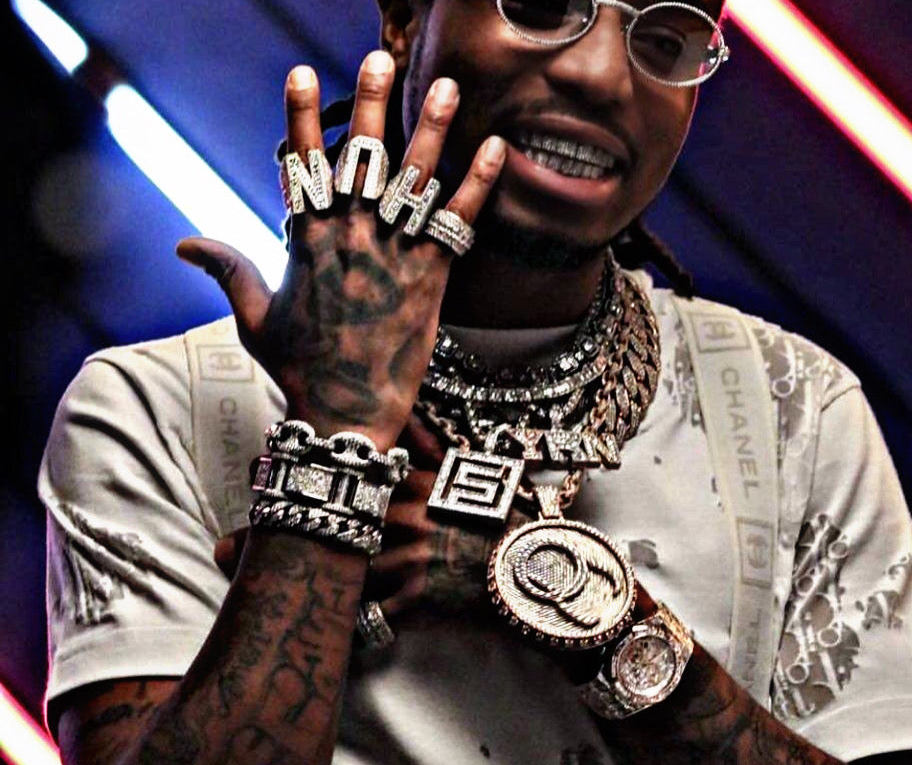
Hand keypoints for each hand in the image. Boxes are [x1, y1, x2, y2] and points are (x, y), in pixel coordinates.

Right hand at [178, 52, 505, 448]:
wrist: (347, 413)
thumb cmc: (299, 367)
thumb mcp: (254, 316)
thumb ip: (227, 268)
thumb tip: (183, 242)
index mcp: (304, 240)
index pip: (301, 164)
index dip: (299, 116)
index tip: (301, 71)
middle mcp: (349, 236)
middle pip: (361, 157)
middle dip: (369, 104)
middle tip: (377, 58)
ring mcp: (393, 252)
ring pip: (415, 177)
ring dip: (433, 128)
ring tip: (448, 85)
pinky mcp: (433, 276)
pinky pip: (459, 220)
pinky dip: (479, 183)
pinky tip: (496, 148)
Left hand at [213, 416, 503, 620]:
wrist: (536, 563)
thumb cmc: (503, 518)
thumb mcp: (466, 478)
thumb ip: (425, 457)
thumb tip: (395, 434)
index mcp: (416, 482)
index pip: (346, 474)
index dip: (300, 473)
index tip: (262, 470)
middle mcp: (407, 516)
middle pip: (326, 521)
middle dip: (271, 533)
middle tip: (224, 544)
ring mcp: (410, 558)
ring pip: (336, 569)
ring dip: (290, 580)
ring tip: (248, 588)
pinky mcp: (418, 599)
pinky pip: (369, 617)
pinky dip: (342, 623)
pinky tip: (311, 628)